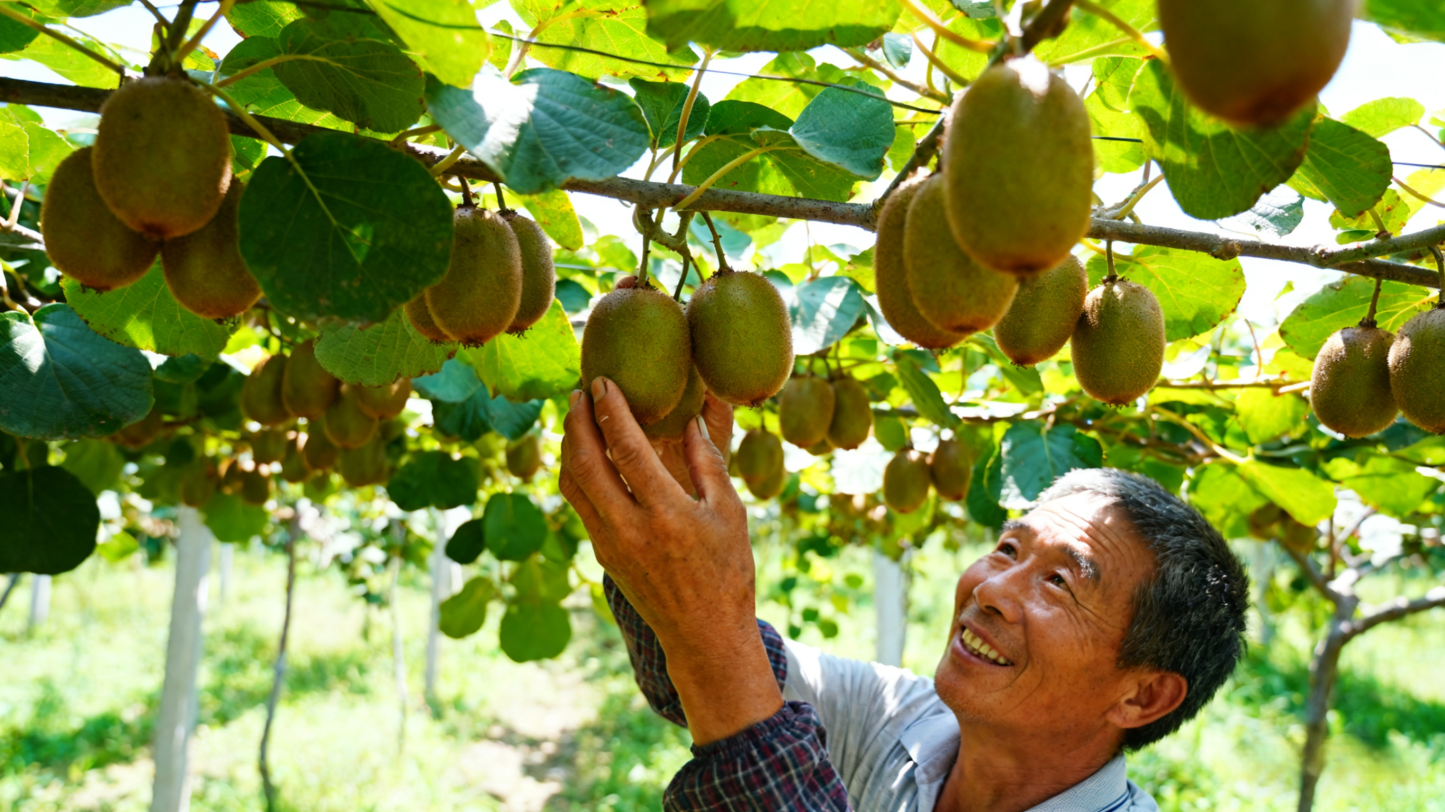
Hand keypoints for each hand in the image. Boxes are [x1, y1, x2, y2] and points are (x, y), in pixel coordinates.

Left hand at [559, 377, 781, 744]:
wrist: (703, 633)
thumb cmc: (726, 571)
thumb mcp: (730, 513)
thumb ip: (708, 463)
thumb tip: (693, 418)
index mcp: (667, 514)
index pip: (628, 449)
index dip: (611, 410)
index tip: (602, 382)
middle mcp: (630, 529)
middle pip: (586, 462)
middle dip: (577, 421)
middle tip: (578, 391)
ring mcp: (610, 544)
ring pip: (572, 484)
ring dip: (568, 445)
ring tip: (574, 415)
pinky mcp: (602, 555)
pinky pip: (578, 504)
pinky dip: (574, 472)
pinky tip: (582, 454)